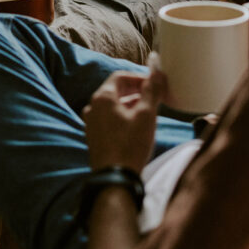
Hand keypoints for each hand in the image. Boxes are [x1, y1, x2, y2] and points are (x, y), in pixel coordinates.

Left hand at [82, 53, 165, 172]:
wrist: (115, 177)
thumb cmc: (130, 145)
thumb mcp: (146, 114)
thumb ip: (151, 90)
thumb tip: (157, 71)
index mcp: (102, 97)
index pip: (120, 77)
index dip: (139, 77)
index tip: (154, 84)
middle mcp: (92, 107)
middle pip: (115, 90)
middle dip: (135, 91)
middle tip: (154, 96)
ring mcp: (91, 122)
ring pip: (112, 105)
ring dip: (130, 104)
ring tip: (148, 111)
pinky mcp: (94, 136)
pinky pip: (108, 119)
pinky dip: (122, 116)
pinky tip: (135, 126)